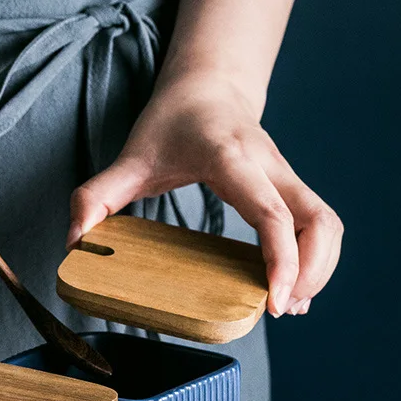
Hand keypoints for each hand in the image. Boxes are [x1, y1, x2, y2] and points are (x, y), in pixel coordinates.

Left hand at [68, 77, 342, 315]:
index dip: (281, 259)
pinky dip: (316, 259)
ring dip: (319, 269)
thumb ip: (95, 198)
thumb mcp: (128, 159)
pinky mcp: (291, 187)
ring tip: (290, 307)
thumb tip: (73, 244)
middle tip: (280, 311)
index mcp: (231, 160)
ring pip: (327, 223)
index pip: (272, 213)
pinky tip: (295, 290)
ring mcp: (286, 175)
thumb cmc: (170, 125)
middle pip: (316, 221)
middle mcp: (268, 166)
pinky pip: (319, 224)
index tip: (275, 302)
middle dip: (310, 272)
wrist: (208, 89)